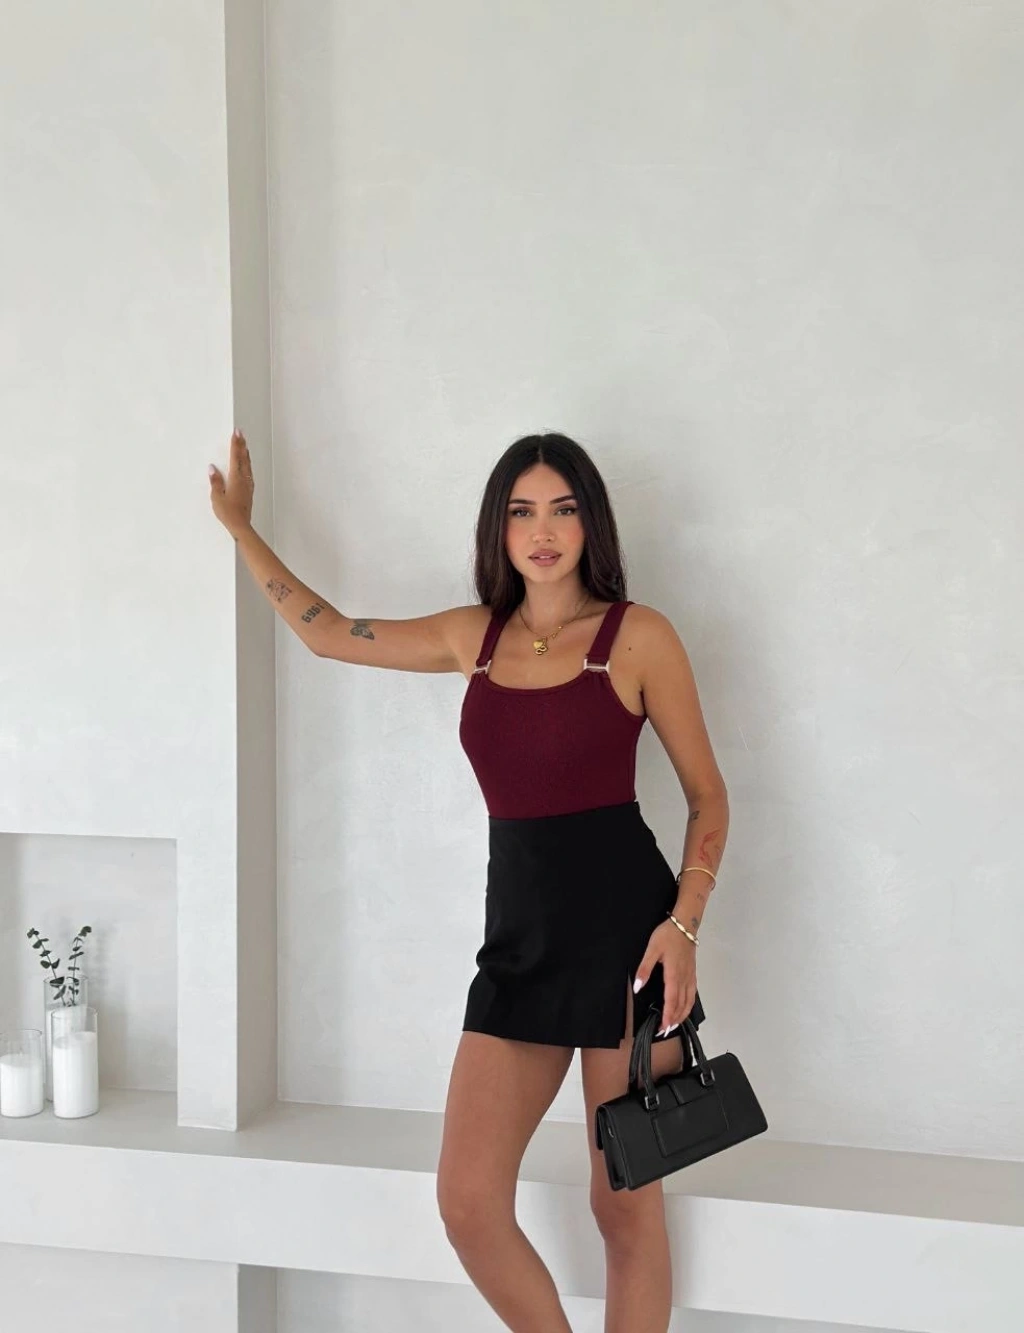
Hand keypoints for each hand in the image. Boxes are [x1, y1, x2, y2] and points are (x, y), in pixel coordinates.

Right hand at [209, 429, 253, 537]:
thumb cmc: (229, 513)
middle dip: (242, 445)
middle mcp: (244, 480)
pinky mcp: (249, 491)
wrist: (241, 526)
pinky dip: (247, 464)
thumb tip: (213, 469)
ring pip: (248, 465)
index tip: (236, 433)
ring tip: (244, 445)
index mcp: (236, 479)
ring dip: (245, 453)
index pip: (235, 457)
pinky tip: (246, 465)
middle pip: (244, 458)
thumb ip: (215, 482)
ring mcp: (248, 485)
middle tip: (241, 434)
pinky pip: (249, 473)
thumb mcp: (217, 497)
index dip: (235, 444)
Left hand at [634, 919, 697, 1035]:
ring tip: (674, 1024)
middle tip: (665, 1031)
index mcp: (674, 975)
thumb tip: (639, 987)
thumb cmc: (667, 936)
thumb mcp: (652, 950)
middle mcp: (684, 978)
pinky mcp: (692, 973)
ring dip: (682, 1015)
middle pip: (682, 1005)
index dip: (668, 1016)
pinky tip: (684, 1008)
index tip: (663, 1028)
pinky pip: (693, 994)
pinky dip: (689, 1005)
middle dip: (674, 1020)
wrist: (685, 924)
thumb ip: (644, 969)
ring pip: (689, 1001)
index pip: (671, 1001)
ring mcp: (690, 976)